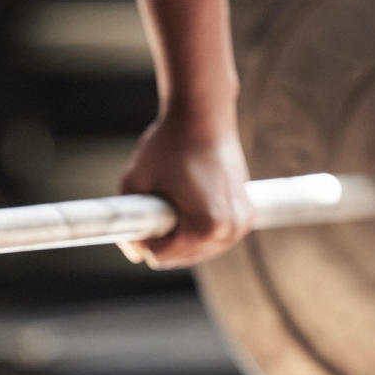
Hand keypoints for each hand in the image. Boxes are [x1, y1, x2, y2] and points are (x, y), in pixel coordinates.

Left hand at [117, 105, 253, 268]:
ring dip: (181, 234)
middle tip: (163, 196)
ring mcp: (242, 225)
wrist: (203, 116)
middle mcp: (230, 231)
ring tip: (179, 195)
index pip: (161, 257)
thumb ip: (127, 223)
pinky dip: (198, 228)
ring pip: (198, 251)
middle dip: (165, 236)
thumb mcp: (133, 182)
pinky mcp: (247, 216)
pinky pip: (212, 238)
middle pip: (181, 258)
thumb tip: (137, 255)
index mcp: (206, 227)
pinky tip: (193, 199)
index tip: (148, 203)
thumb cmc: (167, 145)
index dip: (145, 233)